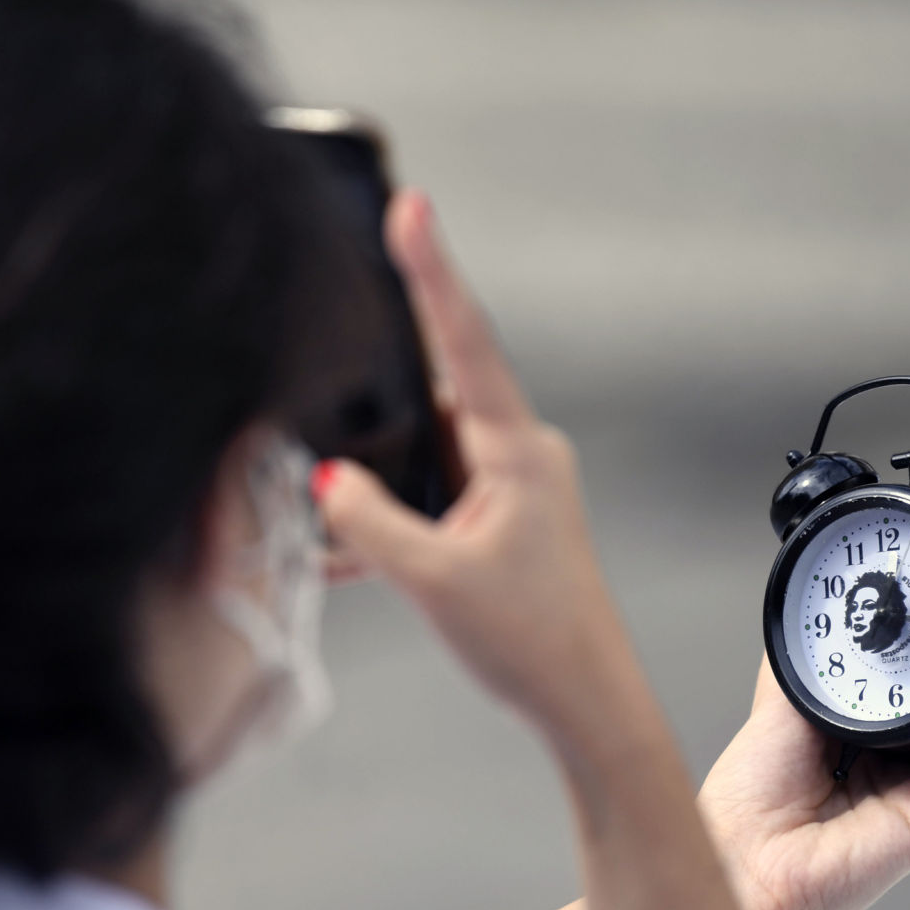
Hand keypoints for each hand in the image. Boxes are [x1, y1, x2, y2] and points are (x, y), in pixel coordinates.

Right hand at [314, 191, 628, 734]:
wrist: (586, 704)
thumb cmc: (531, 641)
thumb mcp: (434, 580)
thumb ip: (369, 524)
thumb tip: (323, 480)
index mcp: (516, 449)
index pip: (464, 338)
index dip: (431, 268)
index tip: (411, 205)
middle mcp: (519, 454)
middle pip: (433, 391)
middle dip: (377, 389)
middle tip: (329, 363)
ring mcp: (511, 487)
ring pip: (426, 450)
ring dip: (380, 475)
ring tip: (336, 512)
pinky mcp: (498, 521)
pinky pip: (432, 495)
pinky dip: (392, 518)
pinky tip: (348, 551)